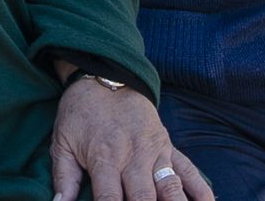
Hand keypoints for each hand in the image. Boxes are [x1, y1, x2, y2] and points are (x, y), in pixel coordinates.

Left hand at [51, 73, 212, 200]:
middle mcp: (133, 156)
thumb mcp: (63, 142)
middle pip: (143, 198)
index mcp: (105, 158)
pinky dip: (201, 190)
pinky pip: (189, 171)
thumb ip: (63, 178)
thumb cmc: (80, 114)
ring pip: (170, 188)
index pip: (110, 199)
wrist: (105, 77)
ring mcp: (155, 151)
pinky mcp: (169, 147)